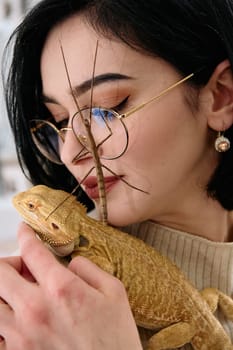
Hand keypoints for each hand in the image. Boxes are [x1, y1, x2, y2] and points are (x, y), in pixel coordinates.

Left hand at [0, 223, 141, 349]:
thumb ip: (89, 269)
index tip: (24, 231)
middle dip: (8, 262)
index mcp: (61, 289)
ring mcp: (21, 335)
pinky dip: (3, 319)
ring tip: (17, 292)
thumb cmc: (115, 340)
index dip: (25, 234)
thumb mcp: (114, 293)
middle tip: (21, 265)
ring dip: (3, 290)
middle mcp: (35, 309)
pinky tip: (17, 318)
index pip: (31, 250)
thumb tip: (71, 263)